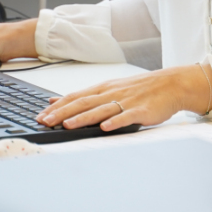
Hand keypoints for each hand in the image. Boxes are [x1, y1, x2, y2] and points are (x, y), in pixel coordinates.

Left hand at [36, 63, 211, 132]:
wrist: (171, 84)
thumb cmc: (140, 89)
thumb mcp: (110, 88)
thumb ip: (85, 96)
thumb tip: (57, 100)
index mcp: (104, 89)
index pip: (75, 97)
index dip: (57, 107)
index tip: (40, 116)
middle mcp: (112, 93)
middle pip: (83, 103)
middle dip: (63, 113)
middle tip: (46, 122)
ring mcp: (126, 102)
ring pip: (101, 110)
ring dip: (84, 118)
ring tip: (68, 125)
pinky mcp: (141, 110)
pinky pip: (127, 116)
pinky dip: (116, 121)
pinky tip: (106, 127)